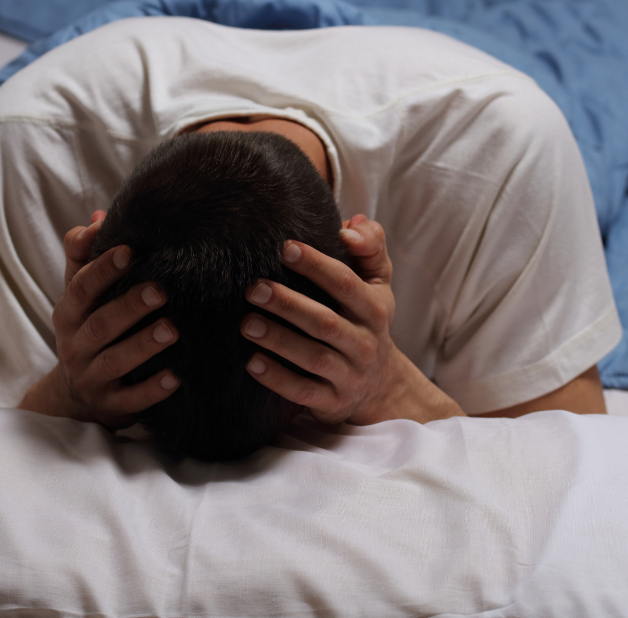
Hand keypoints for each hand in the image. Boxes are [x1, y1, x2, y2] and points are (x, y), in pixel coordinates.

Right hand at [18, 210, 180, 427]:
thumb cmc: (88, 330)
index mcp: (69, 313)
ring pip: (115, 362)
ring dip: (143, 345)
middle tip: (161, 290)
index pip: (81, 287)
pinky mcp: (110, 404)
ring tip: (172, 330)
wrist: (75, 395)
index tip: (129, 250)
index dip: (103, 269)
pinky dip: (152, 390)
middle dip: (129, 306)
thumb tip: (100, 217)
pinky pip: (130, 399)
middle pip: (101, 324)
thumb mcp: (79, 295)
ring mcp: (91, 377)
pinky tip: (176, 378)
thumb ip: (85, 257)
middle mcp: (75, 345)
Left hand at [240, 216, 464, 424]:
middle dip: (289, 304)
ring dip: (279, 341)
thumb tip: (350, 224)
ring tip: (246, 323)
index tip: (285, 247)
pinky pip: (304, 392)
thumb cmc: (367, 322)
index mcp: (375, 310)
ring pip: (314, 358)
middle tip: (253, 288)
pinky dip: (277, 380)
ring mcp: (350, 375)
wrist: (381, 386)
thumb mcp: (378, 284)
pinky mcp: (332, 402)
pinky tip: (252, 363)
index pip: (346, 284)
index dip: (317, 265)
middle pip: (326, 322)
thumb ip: (370, 247)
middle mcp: (365, 343)